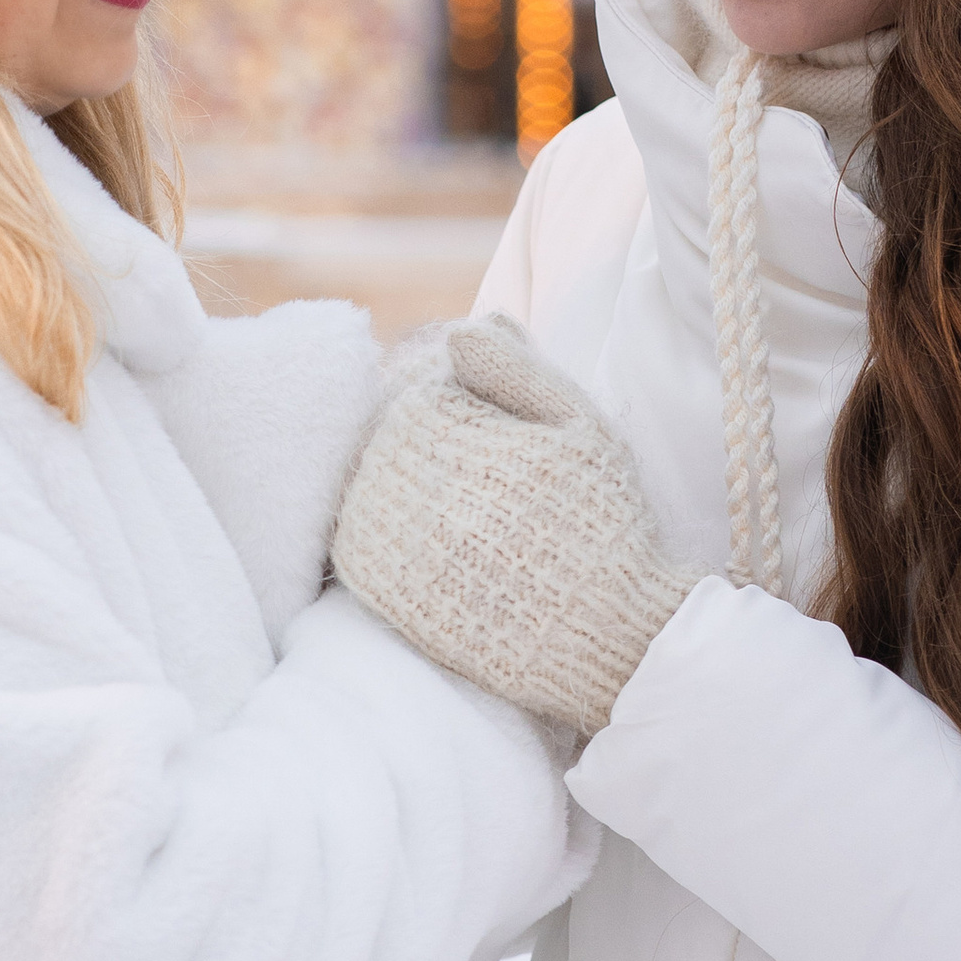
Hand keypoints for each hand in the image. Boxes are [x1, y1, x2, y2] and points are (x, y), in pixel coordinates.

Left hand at [332, 316, 699, 738]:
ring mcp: (375, 529)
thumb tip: (459, 328)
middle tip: (500, 489)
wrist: (599, 632)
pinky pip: (360, 535)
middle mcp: (392, 472)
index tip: (512, 441)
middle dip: (439, 446)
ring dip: (413, 488)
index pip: (420, 381)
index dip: (467, 403)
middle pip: (391, 430)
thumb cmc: (599, 521)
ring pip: (373, 480)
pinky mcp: (371, 584)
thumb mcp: (578, 422)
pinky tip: (453, 548)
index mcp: (435, 418)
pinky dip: (393, 534)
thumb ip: (512, 366)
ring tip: (484, 519)